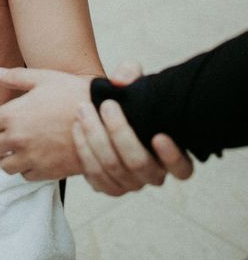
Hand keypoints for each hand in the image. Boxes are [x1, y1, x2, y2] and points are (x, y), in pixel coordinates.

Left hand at [0, 67, 92, 180]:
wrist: (104, 119)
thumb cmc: (72, 93)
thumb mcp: (43, 78)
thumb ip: (16, 77)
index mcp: (12, 115)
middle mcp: (18, 139)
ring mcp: (32, 157)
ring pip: (5, 165)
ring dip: (7, 156)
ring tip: (16, 147)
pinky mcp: (48, 171)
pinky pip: (26, 176)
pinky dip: (26, 168)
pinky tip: (33, 157)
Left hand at [73, 62, 193, 195]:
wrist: (100, 111)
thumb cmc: (127, 99)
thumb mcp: (133, 81)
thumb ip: (130, 73)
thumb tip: (119, 81)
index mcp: (171, 155)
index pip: (182, 169)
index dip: (172, 157)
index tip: (158, 135)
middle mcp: (153, 174)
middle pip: (138, 164)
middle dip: (120, 133)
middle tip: (106, 105)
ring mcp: (130, 183)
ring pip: (112, 167)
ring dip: (95, 137)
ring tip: (83, 109)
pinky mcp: (106, 185)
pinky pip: (94, 175)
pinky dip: (83, 150)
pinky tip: (77, 127)